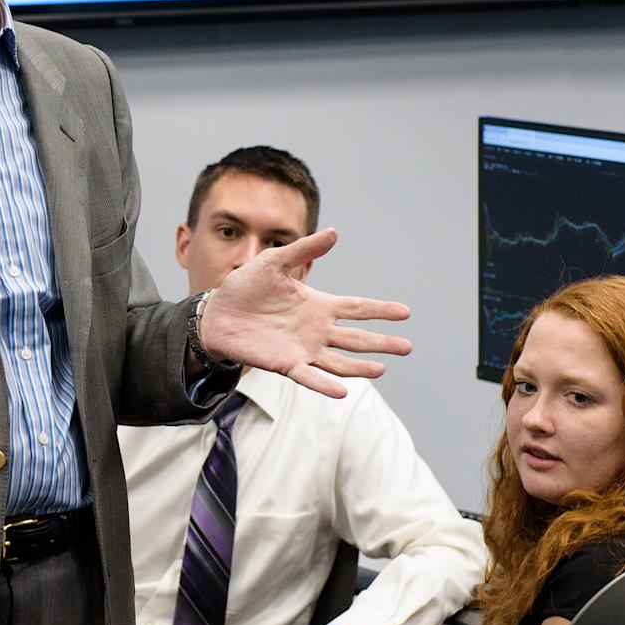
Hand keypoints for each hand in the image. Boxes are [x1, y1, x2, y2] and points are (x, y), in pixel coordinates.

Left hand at [203, 228, 410, 397]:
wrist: (217, 313)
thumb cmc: (246, 286)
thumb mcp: (274, 262)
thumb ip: (303, 250)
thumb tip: (334, 233)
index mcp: (318, 305)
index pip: (357, 308)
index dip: (381, 310)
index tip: (406, 312)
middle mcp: (316, 330)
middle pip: (357, 339)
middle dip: (382, 342)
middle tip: (407, 347)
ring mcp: (303, 349)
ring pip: (340, 361)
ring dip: (360, 367)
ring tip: (381, 369)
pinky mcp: (285, 364)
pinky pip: (309, 377)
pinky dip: (325, 385)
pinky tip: (342, 392)